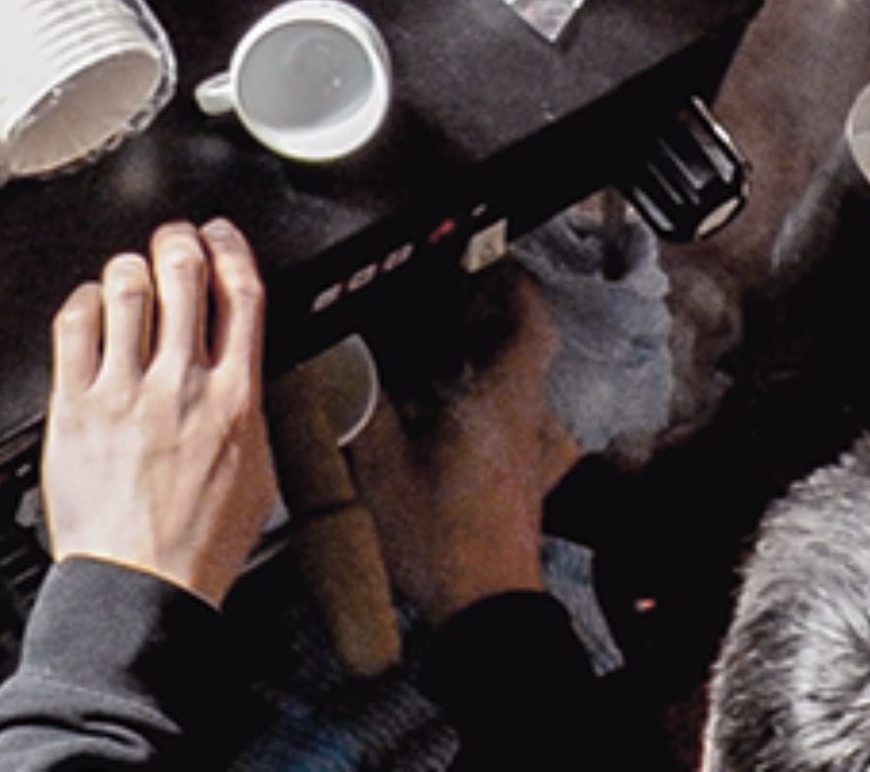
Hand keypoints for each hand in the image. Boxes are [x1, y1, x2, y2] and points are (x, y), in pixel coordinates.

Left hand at [39, 219, 279, 606]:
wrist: (139, 588)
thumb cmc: (197, 546)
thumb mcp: (259, 472)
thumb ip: (249, 411)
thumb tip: (242, 371)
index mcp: (234, 399)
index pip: (240, 294)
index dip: (231, 249)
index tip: (221, 237)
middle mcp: (180, 386)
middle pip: (183, 274)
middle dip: (179, 242)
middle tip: (174, 238)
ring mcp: (123, 394)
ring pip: (126, 289)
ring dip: (130, 266)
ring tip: (130, 269)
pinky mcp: (73, 408)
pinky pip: (74, 328)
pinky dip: (83, 301)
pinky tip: (89, 306)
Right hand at [360, 281, 583, 619]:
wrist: (485, 606)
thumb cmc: (442, 538)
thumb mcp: (383, 466)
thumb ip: (361, 408)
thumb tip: (338, 364)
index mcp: (501, 399)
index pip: (529, 321)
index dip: (515, 284)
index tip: (491, 262)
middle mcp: (526, 419)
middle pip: (527, 348)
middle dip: (498, 317)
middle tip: (462, 300)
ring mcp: (531, 453)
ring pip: (523, 386)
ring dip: (495, 361)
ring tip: (451, 350)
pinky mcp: (525, 484)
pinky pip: (516, 424)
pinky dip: (493, 407)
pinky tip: (457, 419)